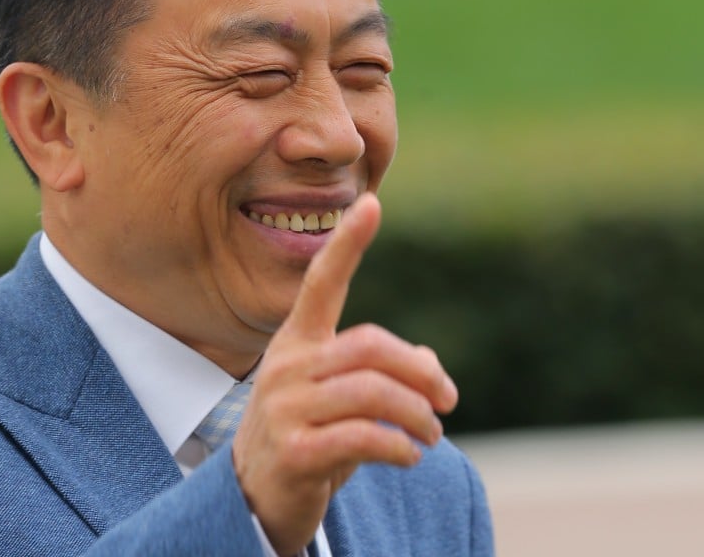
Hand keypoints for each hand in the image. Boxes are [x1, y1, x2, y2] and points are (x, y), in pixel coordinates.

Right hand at [231, 193, 458, 554]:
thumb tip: (431, 365)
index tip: (373, 203)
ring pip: (373, 392)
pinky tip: (410, 456)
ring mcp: (284, 409)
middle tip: (446, 400)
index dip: (347, 244)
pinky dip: (401, 446)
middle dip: (420, 373)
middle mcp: (285, 367)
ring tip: (432, 435)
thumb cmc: (309, 436)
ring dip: (418, 416)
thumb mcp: (342, 398)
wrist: (256, 500)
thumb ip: (383, 372)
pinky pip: (365, 437)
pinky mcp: (294, 452)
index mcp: (296, 342)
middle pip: (370, 347)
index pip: (320, 283)